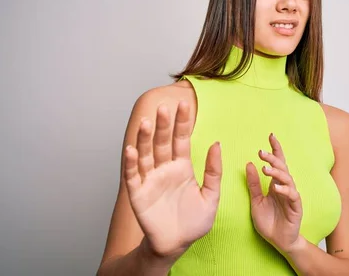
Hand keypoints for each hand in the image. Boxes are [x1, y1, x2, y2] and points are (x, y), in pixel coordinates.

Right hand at [124, 101, 221, 257]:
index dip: (182, 123)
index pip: (181, 139)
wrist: (176, 244)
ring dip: (144, 138)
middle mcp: (164, 169)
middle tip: (164, 107)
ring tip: (145, 122)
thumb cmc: (194, 222)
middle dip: (163, 125)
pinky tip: (132, 149)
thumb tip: (216, 143)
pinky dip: (131, 162)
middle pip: (162, 142)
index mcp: (182, 167)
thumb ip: (214, 171)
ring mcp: (150, 180)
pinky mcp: (138, 194)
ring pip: (146, 154)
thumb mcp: (211, 196)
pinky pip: (132, 175)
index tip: (183, 104)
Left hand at [246, 133, 302, 253]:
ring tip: (265, 168)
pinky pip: (292, 195)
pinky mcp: (296, 207)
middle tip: (261, 152)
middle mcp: (285, 187)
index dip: (275, 149)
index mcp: (276, 184)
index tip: (271, 135)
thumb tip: (248, 164)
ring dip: (277, 172)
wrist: (279, 242)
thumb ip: (253, 184)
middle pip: (282, 168)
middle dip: (273, 158)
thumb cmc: (269, 222)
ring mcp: (292, 196)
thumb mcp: (256, 201)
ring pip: (287, 179)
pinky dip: (285, 190)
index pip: (277, 163)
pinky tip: (276, 187)